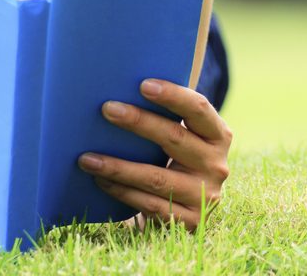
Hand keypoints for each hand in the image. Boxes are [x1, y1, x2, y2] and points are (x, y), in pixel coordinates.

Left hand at [77, 78, 231, 229]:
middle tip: (107, 109)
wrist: (190, 208)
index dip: (173, 95)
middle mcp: (217, 164)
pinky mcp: (190, 222)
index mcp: (218, 135)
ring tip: (87, 157)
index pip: (199, 108)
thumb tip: (118, 87)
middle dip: (138, 122)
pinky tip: (100, 179)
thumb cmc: (178, 159)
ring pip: (156, 177)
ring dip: (118, 166)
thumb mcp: (184, 137)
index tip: (143, 84)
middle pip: (175, 138)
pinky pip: (149, 204)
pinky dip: (121, 191)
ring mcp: (205, 195)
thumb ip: (167, 116)